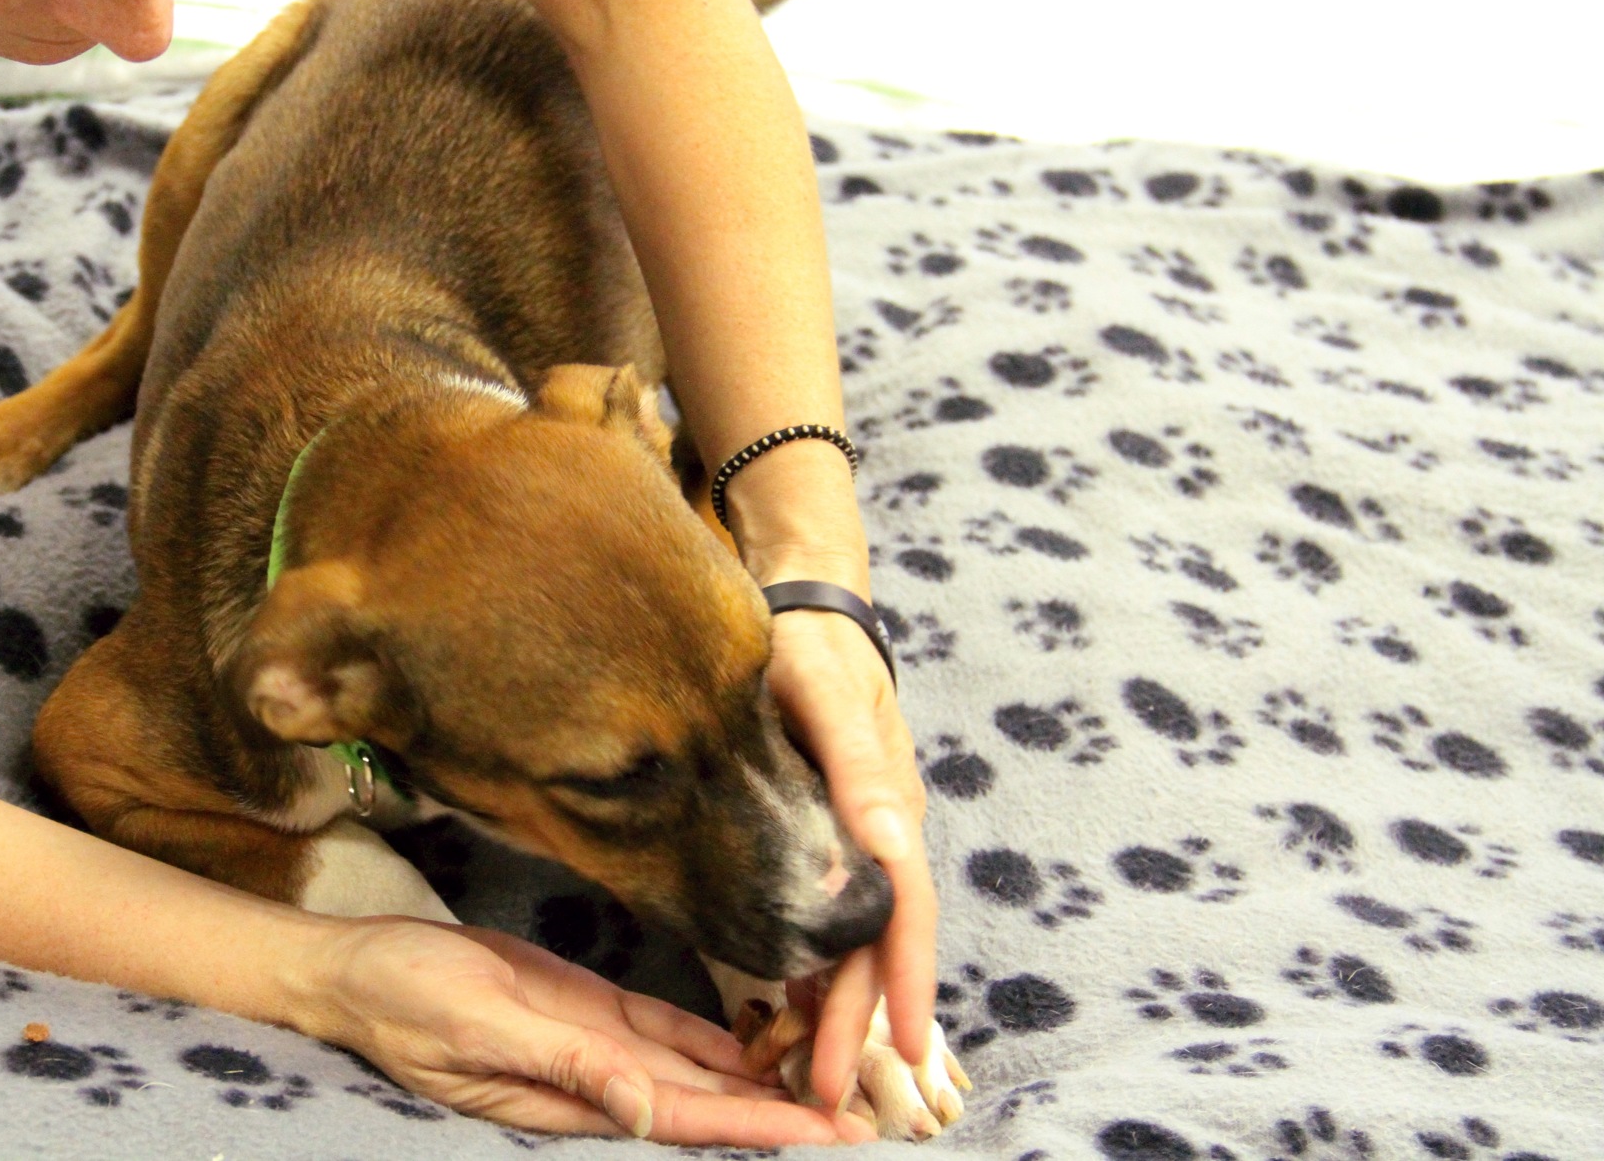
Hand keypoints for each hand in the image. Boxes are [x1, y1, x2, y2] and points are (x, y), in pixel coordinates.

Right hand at [312, 917, 874, 1144]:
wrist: (361, 968)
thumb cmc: (407, 1001)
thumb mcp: (483, 1029)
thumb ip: (567, 1067)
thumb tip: (644, 1111)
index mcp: (576, 1096)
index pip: (688, 1119)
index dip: (763, 1127)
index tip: (833, 1131)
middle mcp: (599, 1079)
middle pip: (710, 1102)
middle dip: (787, 1108)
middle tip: (872, 1109)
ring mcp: (596, 1043)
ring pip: (697, 1069)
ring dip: (762, 1076)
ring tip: (837, 1074)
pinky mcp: (587, 1006)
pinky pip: (667, 1029)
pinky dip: (717, 1037)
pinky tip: (763, 1035)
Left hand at [764, 606, 937, 1106]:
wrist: (805, 609)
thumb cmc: (808, 646)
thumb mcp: (826, 693)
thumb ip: (859, 763)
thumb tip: (889, 836)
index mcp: (888, 807)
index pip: (904, 912)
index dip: (905, 982)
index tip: (904, 1049)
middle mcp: (884, 832)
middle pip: (880, 944)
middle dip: (859, 1021)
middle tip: (823, 1091)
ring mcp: (861, 837)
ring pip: (858, 939)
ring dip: (839, 1004)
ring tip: (806, 1068)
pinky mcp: (833, 834)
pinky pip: (836, 915)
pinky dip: (820, 966)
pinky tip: (795, 1004)